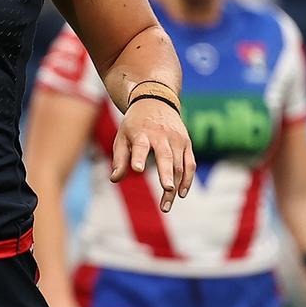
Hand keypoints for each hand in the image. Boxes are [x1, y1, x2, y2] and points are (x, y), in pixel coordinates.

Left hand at [110, 95, 194, 211]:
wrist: (155, 101)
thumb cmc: (135, 124)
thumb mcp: (122, 136)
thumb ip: (119, 158)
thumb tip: (115, 179)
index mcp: (142, 132)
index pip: (141, 145)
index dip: (139, 157)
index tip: (137, 169)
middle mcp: (161, 135)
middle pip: (166, 157)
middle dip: (166, 174)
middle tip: (166, 189)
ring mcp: (177, 139)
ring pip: (179, 165)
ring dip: (174, 186)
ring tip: (165, 206)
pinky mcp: (187, 143)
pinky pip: (190, 164)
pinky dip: (188, 179)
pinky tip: (181, 194)